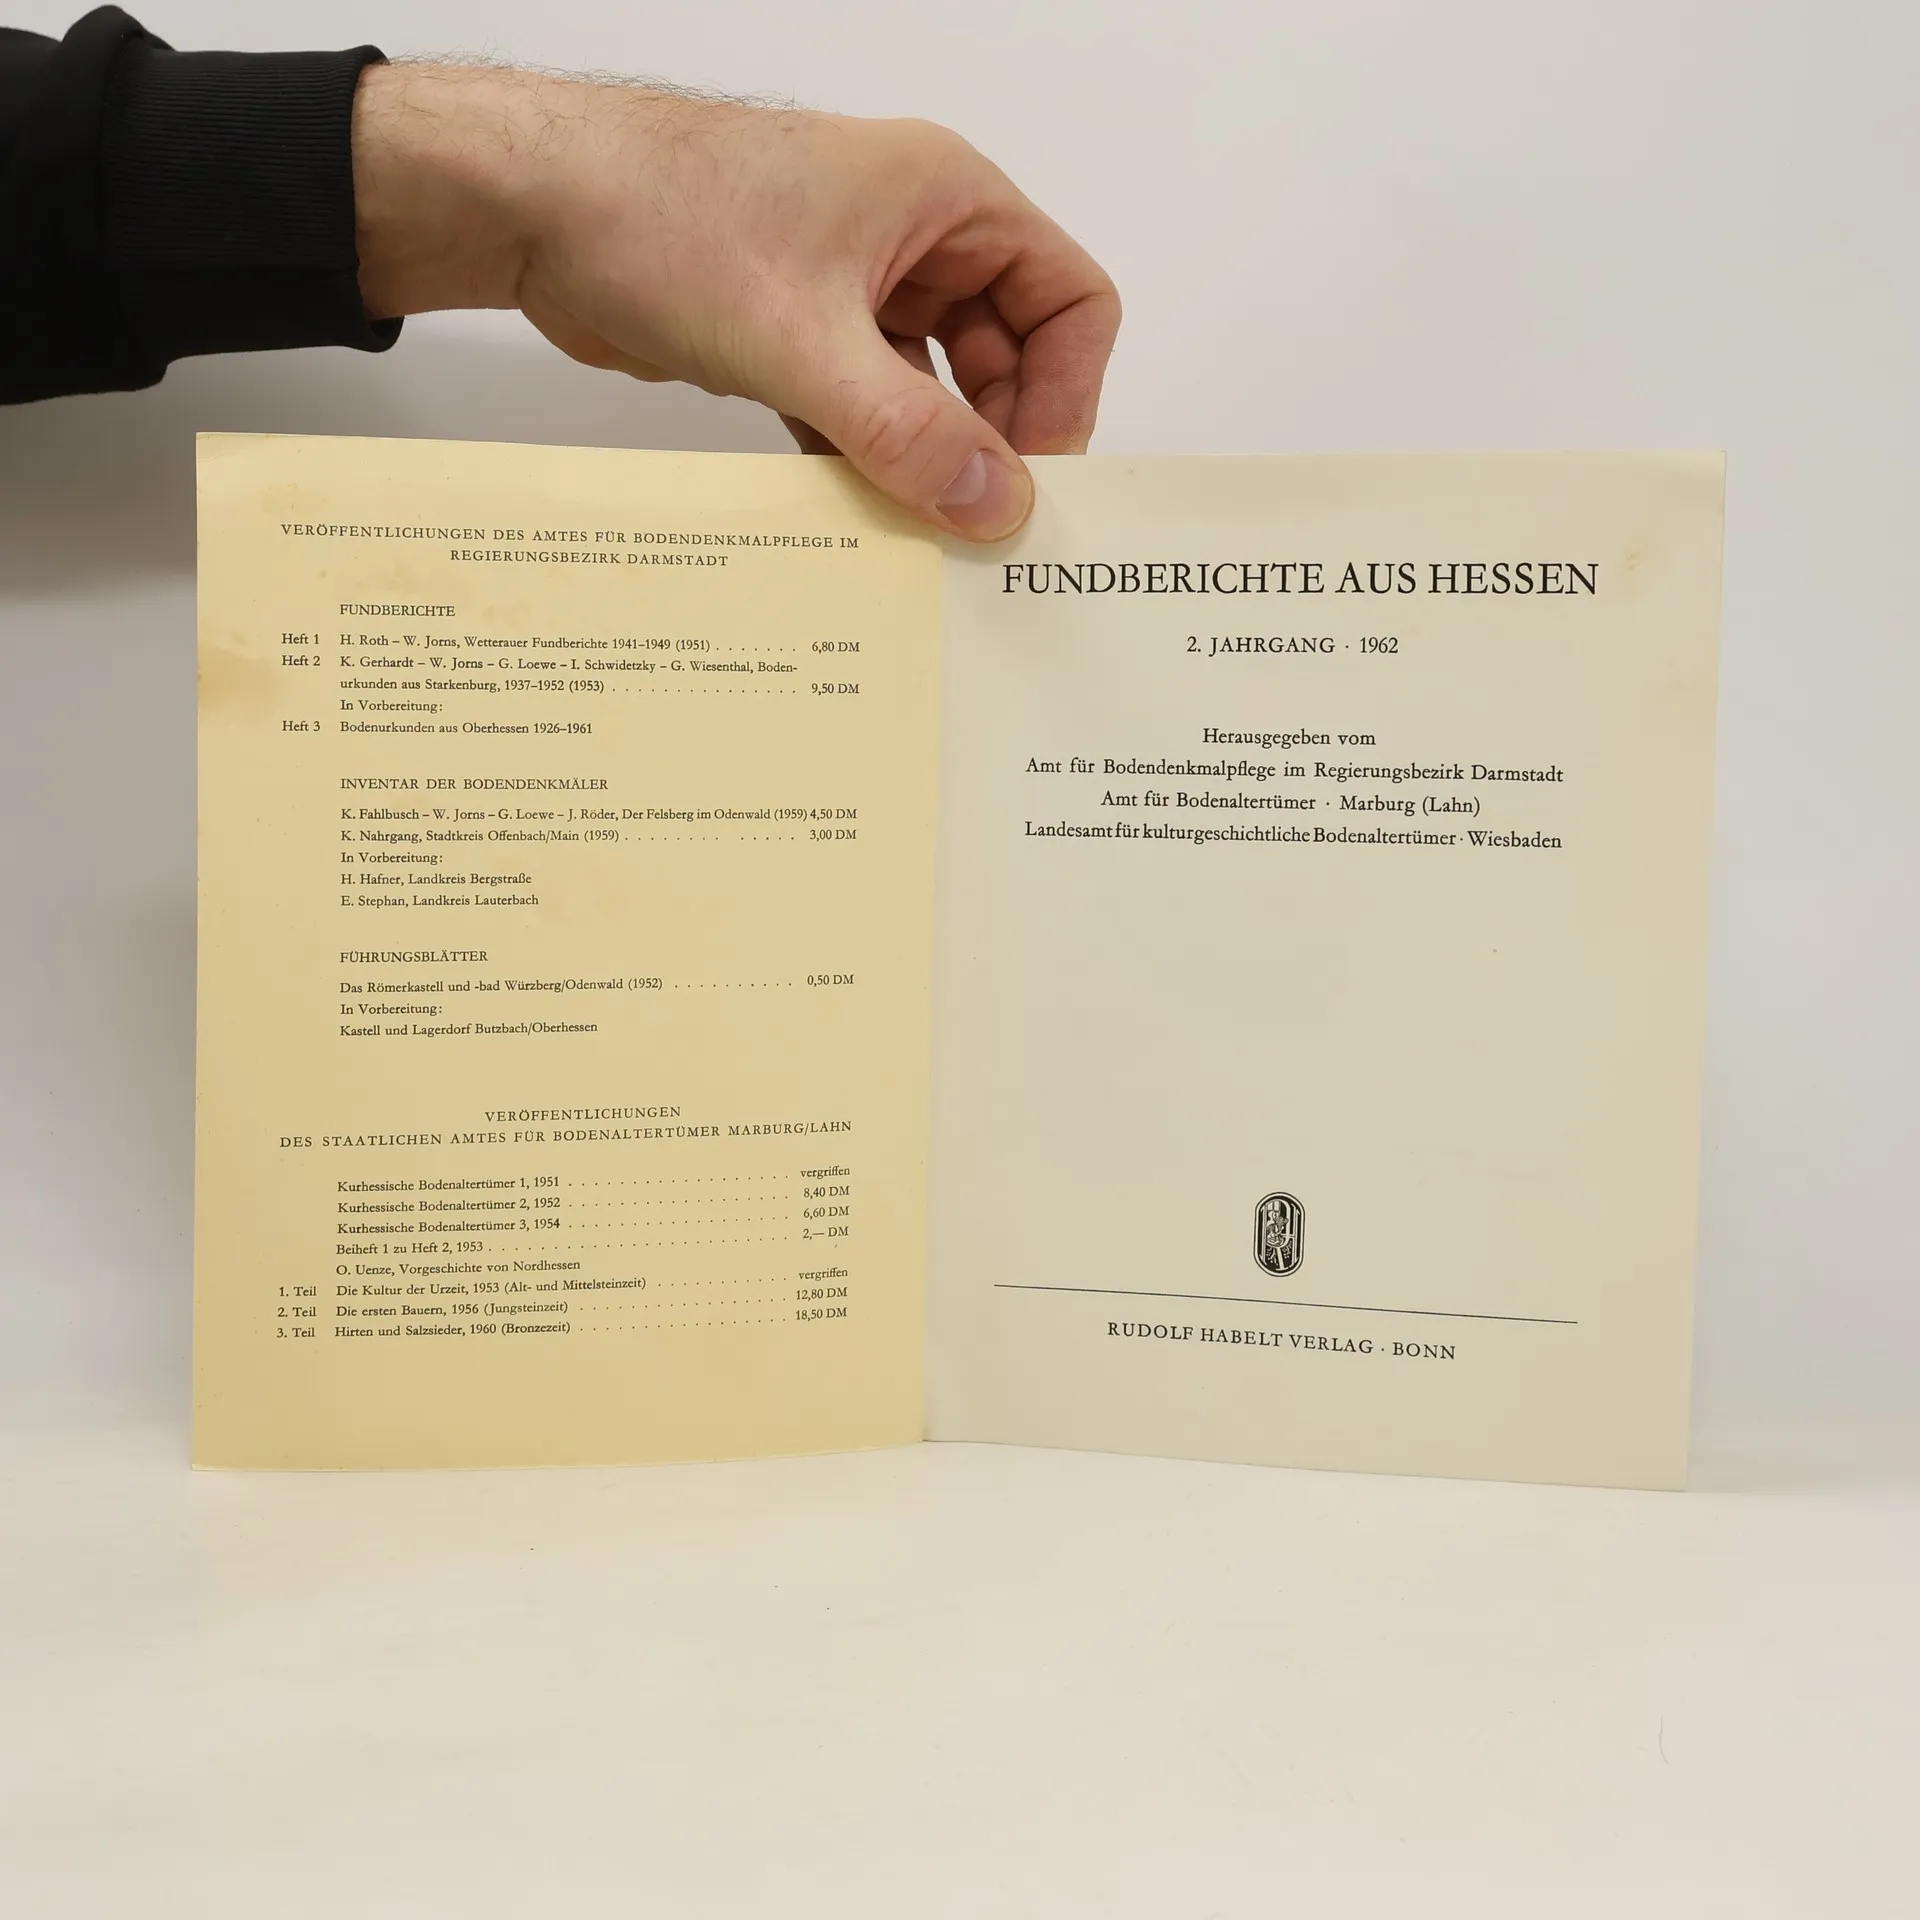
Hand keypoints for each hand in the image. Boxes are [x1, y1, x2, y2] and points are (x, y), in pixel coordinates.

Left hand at [351, 64, 1120, 539]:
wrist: (533, 207)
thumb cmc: (661, 214)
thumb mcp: (803, 341)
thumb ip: (907, 432)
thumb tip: (994, 504)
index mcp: (947, 199)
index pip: (1069, 299)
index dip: (1067, 394)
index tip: (1030, 478)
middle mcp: (914, 236)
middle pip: (1008, 356)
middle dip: (995, 441)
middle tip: (973, 525)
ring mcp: (856, 284)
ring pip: (933, 390)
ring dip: (925, 459)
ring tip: (916, 533)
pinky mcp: (801, 330)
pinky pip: (867, 408)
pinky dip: (866, 459)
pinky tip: (852, 514)